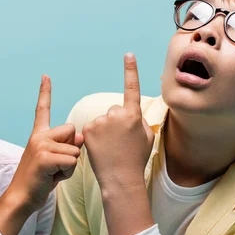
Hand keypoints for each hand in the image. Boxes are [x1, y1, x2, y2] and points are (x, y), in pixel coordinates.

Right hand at [8, 75, 83, 212]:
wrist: (21, 198)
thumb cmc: (38, 181)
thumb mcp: (54, 161)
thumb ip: (66, 147)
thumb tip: (79, 138)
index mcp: (38, 135)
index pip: (42, 109)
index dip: (45, 92)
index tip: (46, 76)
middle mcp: (38, 136)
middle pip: (71, 131)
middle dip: (71, 149)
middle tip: (56, 165)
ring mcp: (40, 145)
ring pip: (74, 150)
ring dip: (70, 166)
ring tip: (53, 174)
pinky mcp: (45, 157)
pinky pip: (71, 161)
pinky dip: (67, 173)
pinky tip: (52, 178)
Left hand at [82, 53, 153, 192]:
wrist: (120, 178)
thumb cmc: (136, 159)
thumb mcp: (147, 137)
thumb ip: (139, 120)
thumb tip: (131, 112)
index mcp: (133, 115)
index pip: (132, 88)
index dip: (130, 70)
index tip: (128, 55)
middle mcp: (116, 114)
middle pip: (115, 110)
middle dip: (117, 122)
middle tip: (121, 141)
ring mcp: (100, 121)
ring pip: (103, 120)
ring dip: (105, 130)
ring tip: (111, 148)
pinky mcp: (87, 129)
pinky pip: (92, 127)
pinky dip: (95, 136)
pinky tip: (101, 148)